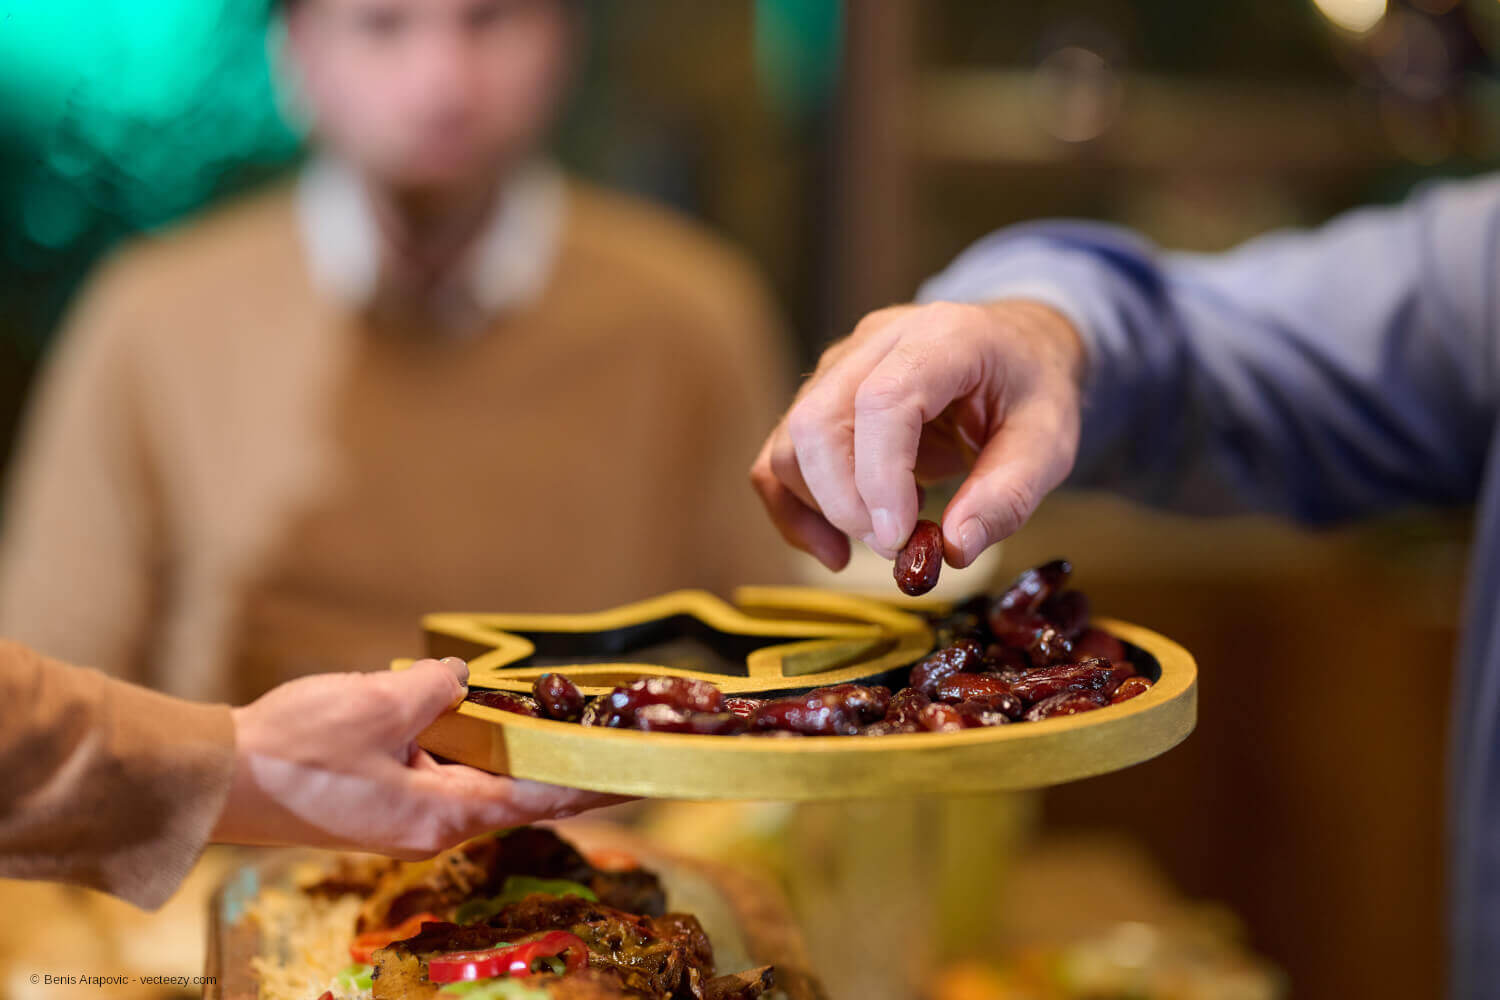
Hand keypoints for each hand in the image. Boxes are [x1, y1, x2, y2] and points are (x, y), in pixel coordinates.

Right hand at [212, 658, 624, 858]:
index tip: (638, 776)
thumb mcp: (381, 702)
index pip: (540, 802)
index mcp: (442, 815)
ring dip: (499, 746)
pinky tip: (453, 708)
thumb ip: (438, 689)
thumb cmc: (297, 749)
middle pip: (511, 791)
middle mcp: (430, 827)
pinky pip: (435, 771)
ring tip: (534, 710)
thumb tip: (456, 681)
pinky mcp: (375, 803)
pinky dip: (457, 744)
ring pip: (471, 777)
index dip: (593, 785)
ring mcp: (401, 818)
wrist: (215, 777)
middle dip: (552, 759)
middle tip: (595, 726)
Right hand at [751, 300, 1085, 570]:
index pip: (883, 401)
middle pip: (817, 421)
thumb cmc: (1032, 390)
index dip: (880, 477)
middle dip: (845, 503)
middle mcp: (878, 341)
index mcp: (944, 337)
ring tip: (885, 542)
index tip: (900, 539)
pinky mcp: (820, 397)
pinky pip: (780, 457)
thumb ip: (1008, 494)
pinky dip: (795, 509)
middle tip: (898, 548)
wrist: (1016, 348)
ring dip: (823, 509)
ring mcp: (839, 366)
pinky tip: (833, 548)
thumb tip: (954, 548)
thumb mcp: (1050, 442)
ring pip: (791, 442)